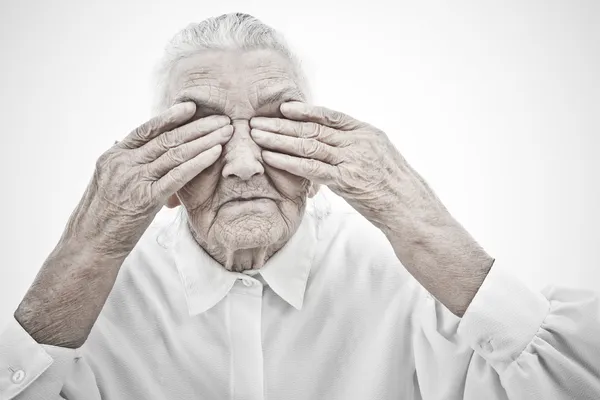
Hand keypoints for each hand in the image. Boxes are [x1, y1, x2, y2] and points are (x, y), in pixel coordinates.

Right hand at [14, 102, 231, 346]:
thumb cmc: (102, 216)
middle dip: (198, 127)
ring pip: (176, 153)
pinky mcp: (146, 199)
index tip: (192, 107)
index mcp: (114, 156)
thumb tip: (127, 145)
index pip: (146, 129)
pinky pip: (178, 175)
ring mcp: (134, 180)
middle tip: (222, 119)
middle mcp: (124, 163)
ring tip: (226, 132)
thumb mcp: (107, 182)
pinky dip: (199, 162)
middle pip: (167, 138)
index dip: (170, 116)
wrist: (90, 245)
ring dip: (205, 140)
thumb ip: (122, 163)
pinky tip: (215, 153)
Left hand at [250, 102, 491, 315]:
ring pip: (309, 145)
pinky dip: (289, 161)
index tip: (283, 107)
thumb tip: (331, 145)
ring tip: (257, 136)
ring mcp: (353, 160)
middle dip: (283, 125)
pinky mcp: (347, 181)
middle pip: (314, 128)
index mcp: (368, 133)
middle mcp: (359, 142)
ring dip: (279, 140)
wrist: (412, 211)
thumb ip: (356, 148)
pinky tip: (272, 158)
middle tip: (258, 121)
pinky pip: (312, 168)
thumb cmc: (396, 188)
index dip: (306, 110)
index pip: (331, 116)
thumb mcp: (380, 159)